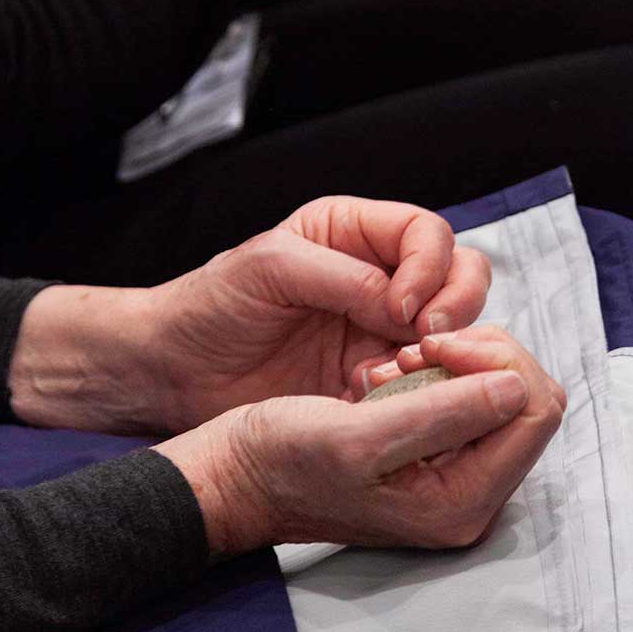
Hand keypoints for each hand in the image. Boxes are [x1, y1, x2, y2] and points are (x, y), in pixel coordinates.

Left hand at [8, 197, 490, 435]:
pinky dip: (421, 388)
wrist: (173, 372)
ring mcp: (381, 331)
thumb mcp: (269, 268)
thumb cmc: (210, 306)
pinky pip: (424, 380)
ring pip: (455, 329)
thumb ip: (341, 276)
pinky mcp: (376, 380)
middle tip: (427, 338)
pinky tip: (384, 397)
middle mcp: (380, 277)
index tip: (403, 307)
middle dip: (455, 304)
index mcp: (356, 234)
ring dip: (443, 349)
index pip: (427, 234)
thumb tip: (404, 303)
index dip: (429, 267)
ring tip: (403, 370)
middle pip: (459, 275)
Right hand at [156, 324, 565, 556]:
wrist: (230, 477)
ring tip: (383, 366)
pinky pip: (458, 394)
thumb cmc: (280, 461)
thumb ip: (442, 416)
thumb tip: (516, 388)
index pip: (536, 410)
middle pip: (524, 397)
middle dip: (475, 356)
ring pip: (494, 389)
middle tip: (409, 348)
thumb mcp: (358, 437)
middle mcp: (468, 494)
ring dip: (447, 360)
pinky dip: (426, 371)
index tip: (431, 343)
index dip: (496, 359)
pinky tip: (378, 374)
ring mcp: (450, 475)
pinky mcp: (428, 453)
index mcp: (461, 501)